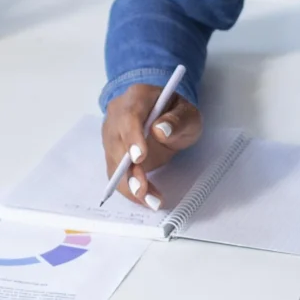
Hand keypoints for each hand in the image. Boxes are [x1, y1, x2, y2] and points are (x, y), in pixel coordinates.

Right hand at [102, 82, 202, 210]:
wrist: (165, 116)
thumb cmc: (176, 114)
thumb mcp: (188, 114)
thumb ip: (177, 120)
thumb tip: (160, 130)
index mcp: (137, 98)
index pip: (129, 117)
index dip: (132, 138)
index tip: (139, 158)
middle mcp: (117, 115)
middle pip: (116, 143)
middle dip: (129, 170)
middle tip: (143, 190)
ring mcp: (112, 134)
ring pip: (114, 162)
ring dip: (129, 184)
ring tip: (150, 201)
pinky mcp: (112, 152)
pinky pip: (116, 173)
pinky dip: (129, 188)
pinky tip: (145, 199)